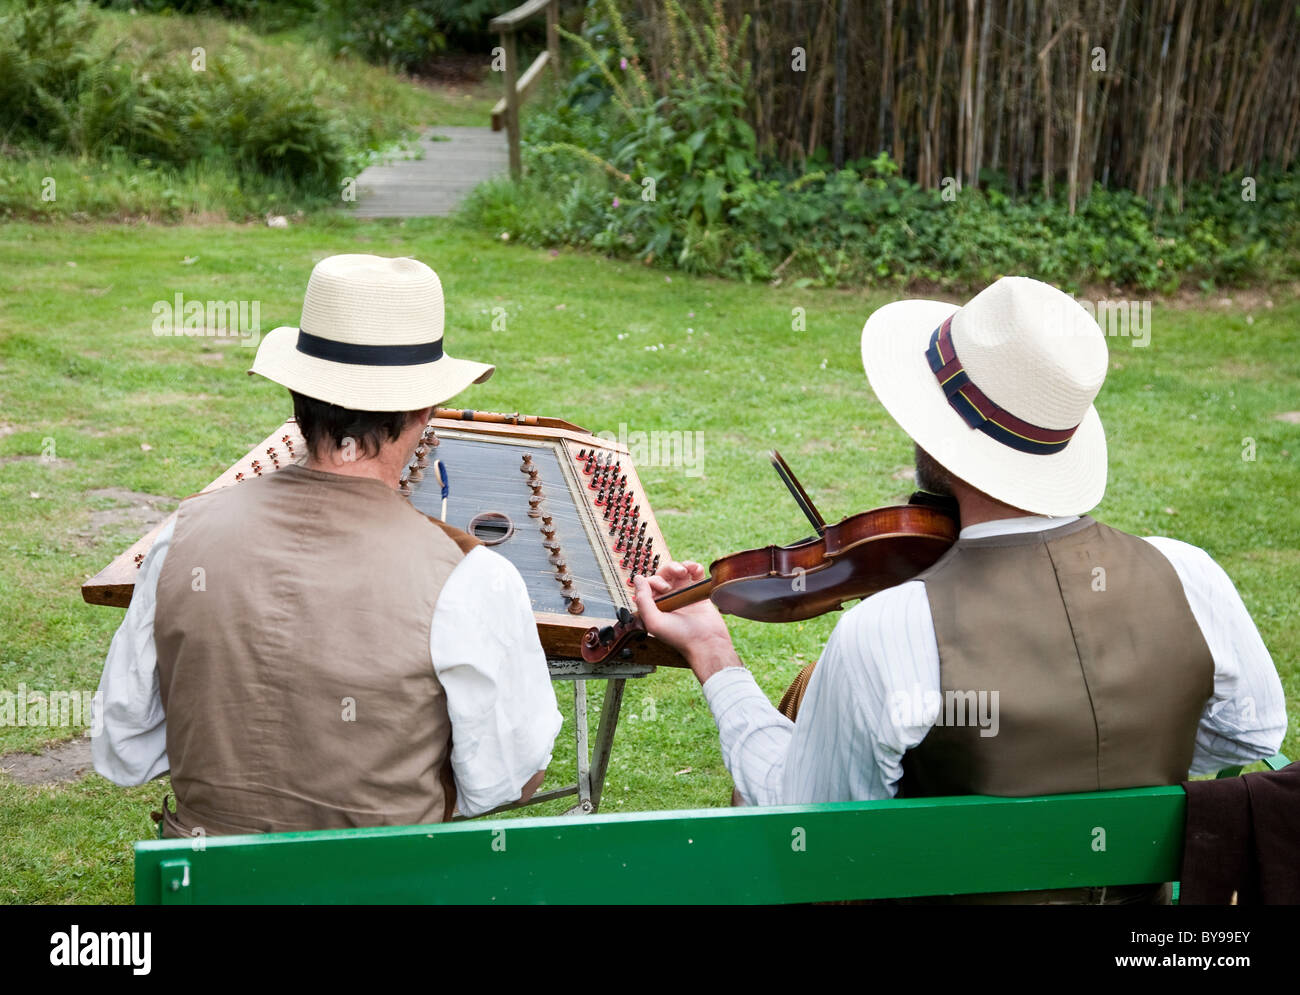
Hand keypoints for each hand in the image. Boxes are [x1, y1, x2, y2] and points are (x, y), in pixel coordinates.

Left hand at [633, 560, 742, 684]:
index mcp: (655, 606)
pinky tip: (697, 570)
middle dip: (669, 569)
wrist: (707, 642)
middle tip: (679, 573)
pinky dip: (694, 567)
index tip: (665, 589)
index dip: (655, 581)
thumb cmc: (680, 636)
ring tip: (687, 571)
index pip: (649, 584)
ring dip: (681, 566)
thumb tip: (638, 579)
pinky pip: (694, 573)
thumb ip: (643, 600)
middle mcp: (668, 599)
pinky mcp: (697, 592)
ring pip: (678, 571)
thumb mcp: (654, 622)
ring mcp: (683, 594)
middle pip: (663, 574)